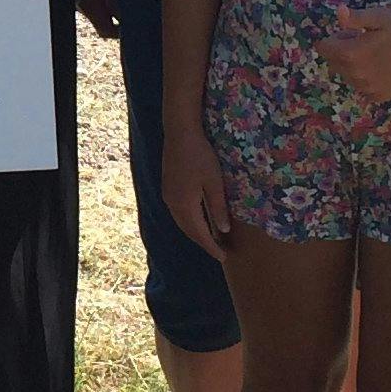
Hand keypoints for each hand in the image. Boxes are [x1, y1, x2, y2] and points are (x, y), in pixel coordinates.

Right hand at [160, 128, 232, 255]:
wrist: (180, 134)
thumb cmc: (200, 156)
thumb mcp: (214, 182)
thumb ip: (218, 207)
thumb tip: (223, 231)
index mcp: (185, 205)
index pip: (199, 234)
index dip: (211, 247)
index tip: (223, 257)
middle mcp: (173, 204)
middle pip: (188, 231)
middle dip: (203, 243)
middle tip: (219, 251)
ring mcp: (168, 196)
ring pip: (182, 222)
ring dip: (195, 232)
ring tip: (210, 239)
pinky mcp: (167, 188)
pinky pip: (178, 213)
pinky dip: (189, 222)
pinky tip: (198, 220)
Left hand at [314, 8, 390, 105]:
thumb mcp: (379, 16)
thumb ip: (354, 18)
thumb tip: (338, 12)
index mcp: (351, 55)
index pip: (323, 47)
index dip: (336, 36)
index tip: (352, 32)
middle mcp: (355, 76)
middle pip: (333, 62)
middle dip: (343, 50)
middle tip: (366, 39)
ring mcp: (367, 89)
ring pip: (347, 75)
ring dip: (354, 65)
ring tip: (377, 53)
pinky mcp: (379, 96)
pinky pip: (361, 86)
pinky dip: (366, 77)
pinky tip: (384, 67)